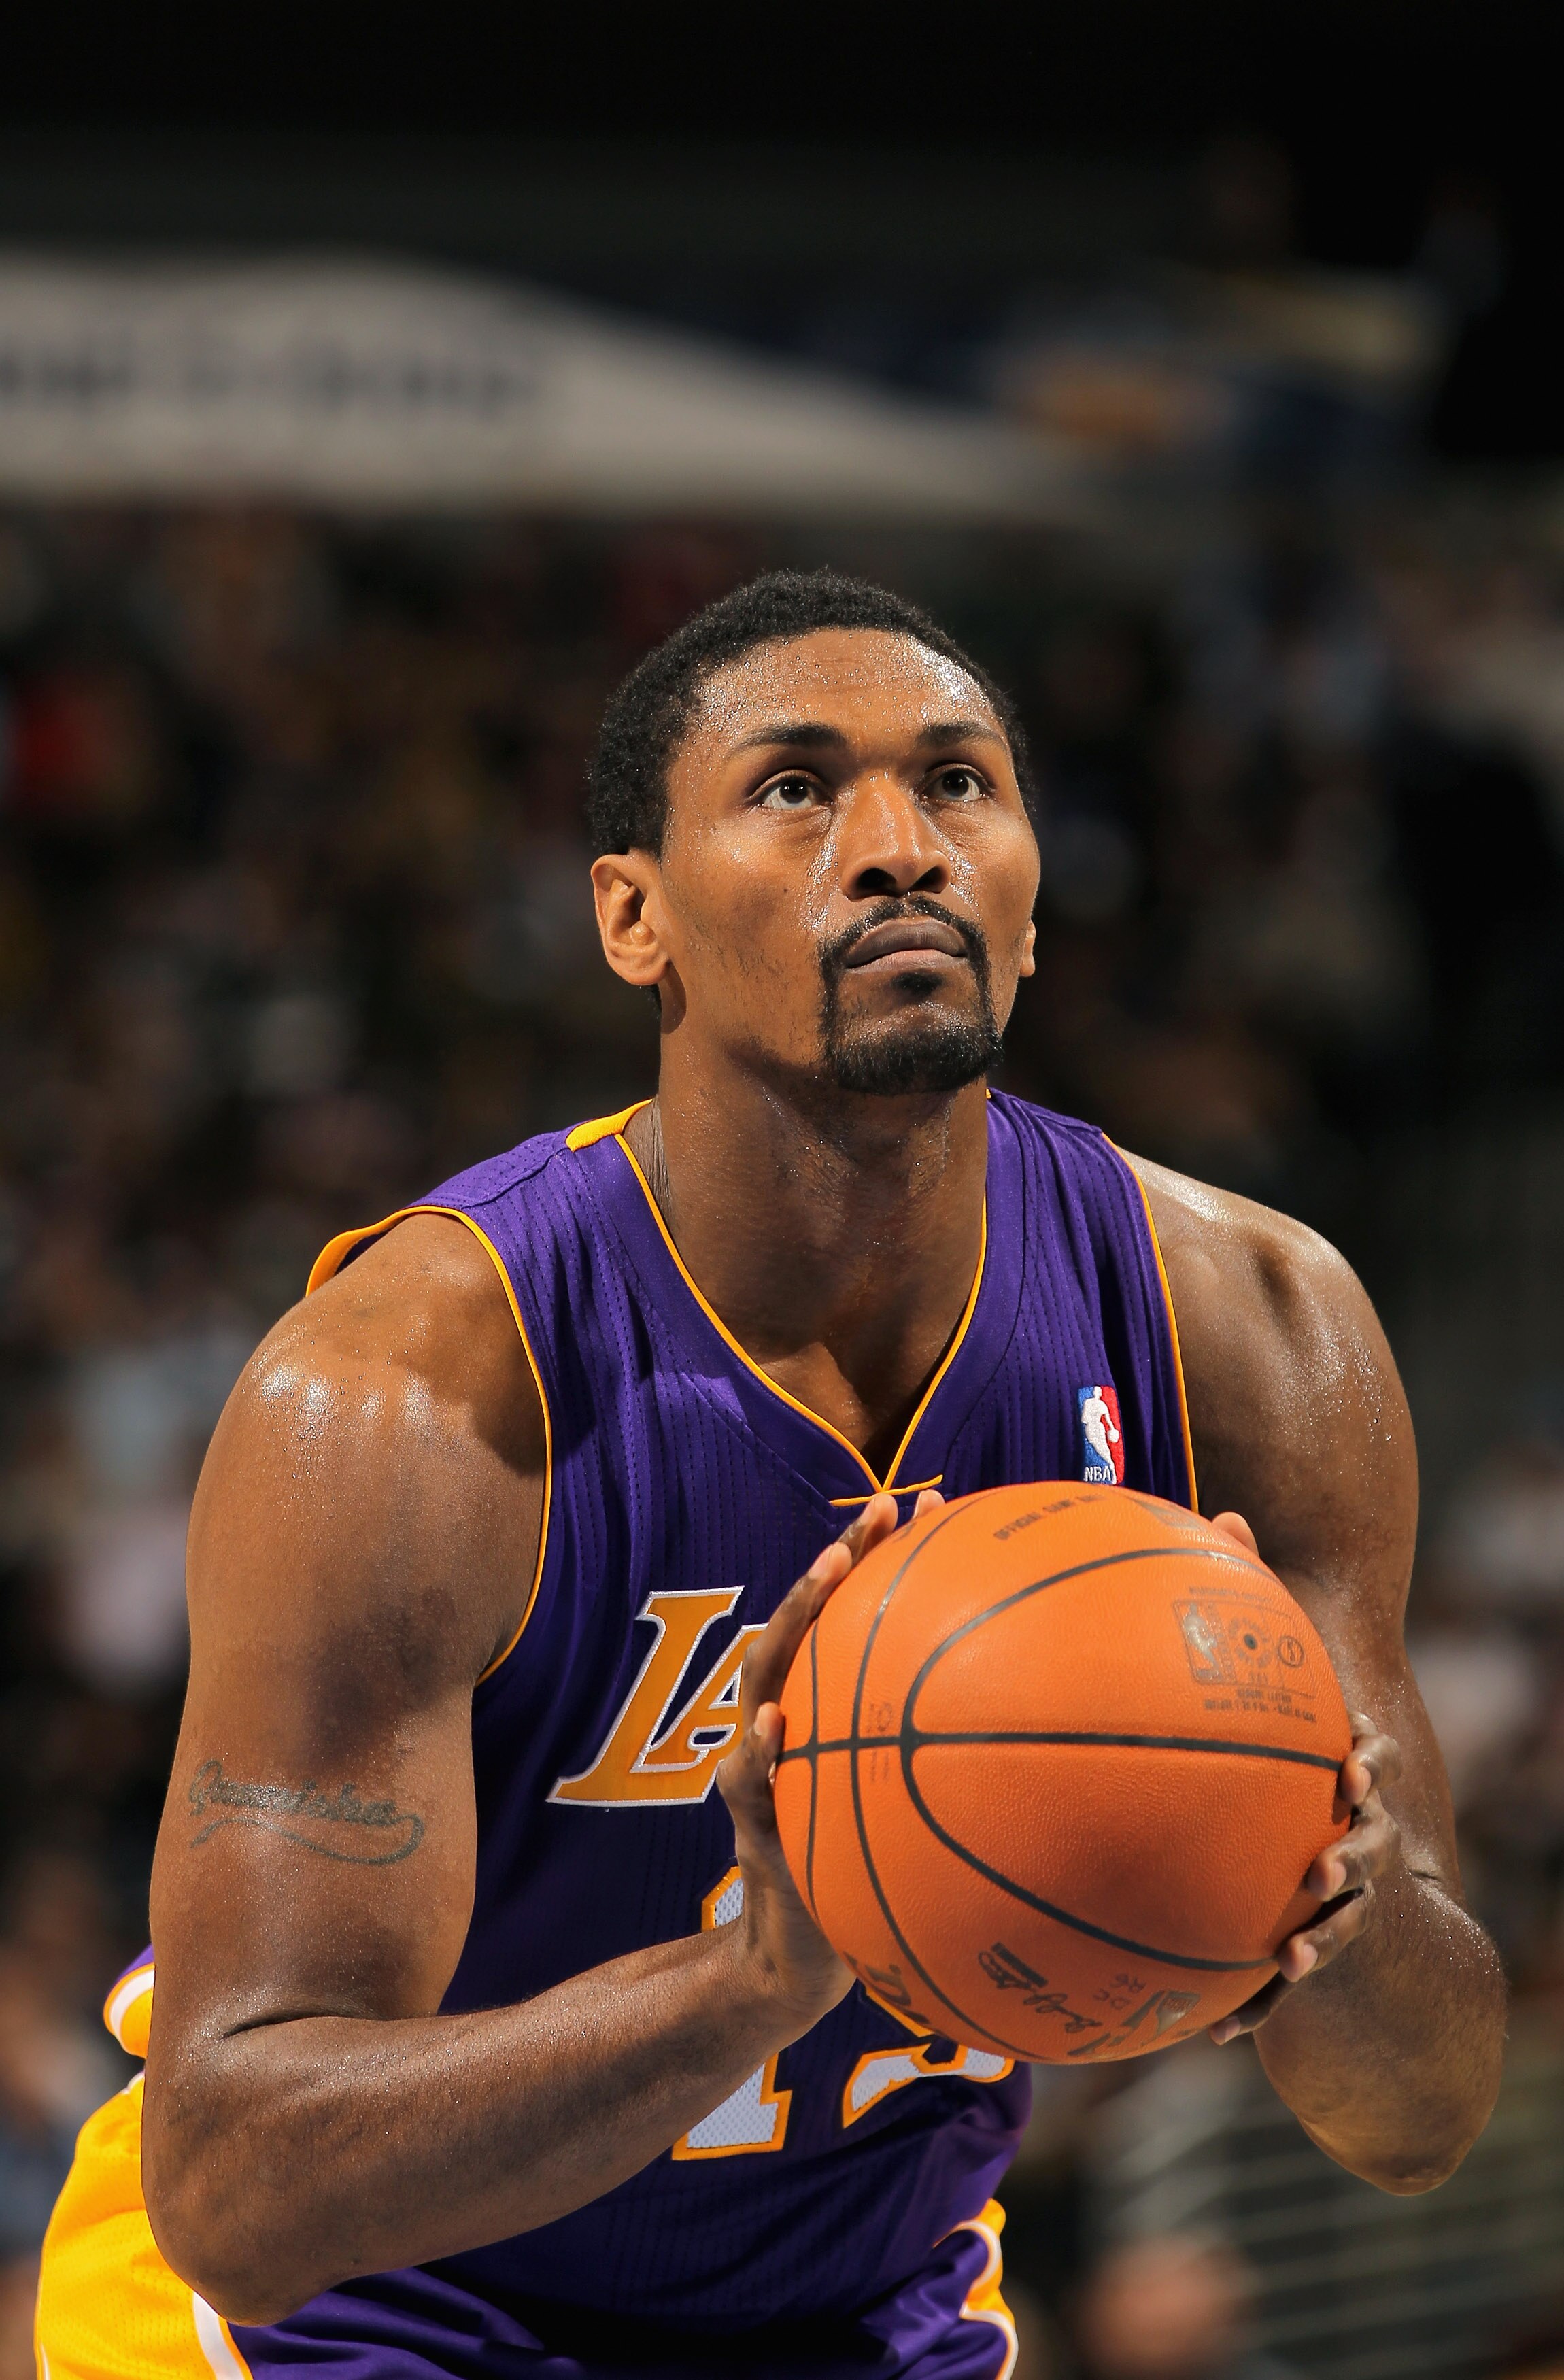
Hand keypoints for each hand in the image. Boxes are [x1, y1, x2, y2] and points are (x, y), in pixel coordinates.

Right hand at [716, 1488, 943, 2030]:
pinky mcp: (754, 1826)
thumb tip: (1068, 1740)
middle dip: (840, 1563)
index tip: (933, 1501)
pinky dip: (757, 1751)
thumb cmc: (880, 1884)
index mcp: (834, 1715)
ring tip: (827, 1575)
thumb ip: (965, 1778)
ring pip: (764, 1679)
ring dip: (793, 1621)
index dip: (887, 1559)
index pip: (856, 1621)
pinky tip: (775, 1727)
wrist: (809, 1962)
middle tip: (880, 1513)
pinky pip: (747, 1784)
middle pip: (810, 1626)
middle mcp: (793, 1725)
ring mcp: (764, 1769)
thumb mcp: (922, 1826)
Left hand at [1202, 1511, 1402, 2042]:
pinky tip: (1218, 2034)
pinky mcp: (1311, 1954)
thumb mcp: (1266, 1709)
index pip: (1363, 1761)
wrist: (1360, 1913)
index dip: (1363, 1757)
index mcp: (1342, 1780)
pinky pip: (1282, 1982)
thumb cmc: (1294, 1778)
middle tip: (1323, 1863)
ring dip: (1323, 1935)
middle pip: (1368, 1847)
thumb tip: (1214, 1514)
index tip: (1355, 1763)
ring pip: (1342, 1922)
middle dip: (1353, 1858)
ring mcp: (1344, 1903)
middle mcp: (1354, 1839)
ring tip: (1295, 1949)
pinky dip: (1255, 2004)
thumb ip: (1234, 1622)